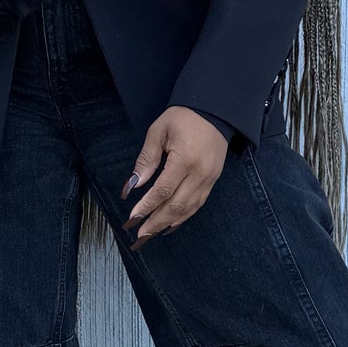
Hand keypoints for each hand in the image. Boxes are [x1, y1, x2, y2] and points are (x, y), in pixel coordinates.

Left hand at [120, 107, 228, 243]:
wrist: (215, 111)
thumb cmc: (184, 117)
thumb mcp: (159, 131)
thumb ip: (147, 158)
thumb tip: (135, 184)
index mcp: (185, 160)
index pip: (163, 190)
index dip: (147, 206)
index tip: (132, 218)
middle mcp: (200, 173)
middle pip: (176, 205)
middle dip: (156, 222)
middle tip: (139, 235)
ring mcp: (209, 178)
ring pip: (188, 208)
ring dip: (169, 223)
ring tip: (151, 233)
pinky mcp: (214, 180)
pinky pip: (198, 203)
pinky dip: (183, 216)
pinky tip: (171, 224)